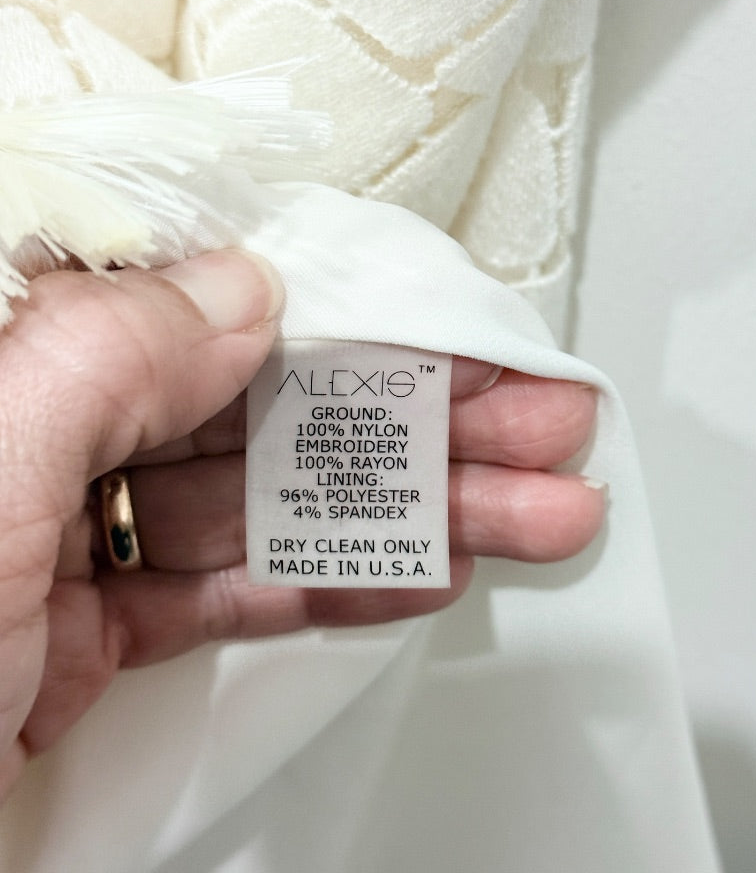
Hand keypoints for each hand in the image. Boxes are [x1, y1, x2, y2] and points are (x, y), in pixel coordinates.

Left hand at [0, 251, 601, 799]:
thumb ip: (93, 362)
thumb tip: (239, 288)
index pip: (177, 291)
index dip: (328, 297)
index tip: (442, 323)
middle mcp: (12, 433)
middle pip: (241, 393)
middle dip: (406, 409)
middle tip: (537, 418)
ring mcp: (46, 535)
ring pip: (253, 496)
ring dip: (401, 505)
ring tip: (533, 507)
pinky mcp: (74, 631)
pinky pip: (220, 586)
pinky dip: (326, 578)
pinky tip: (424, 567)